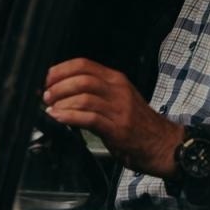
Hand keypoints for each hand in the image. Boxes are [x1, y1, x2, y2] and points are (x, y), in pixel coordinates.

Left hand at [44, 58, 184, 177]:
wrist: (164, 144)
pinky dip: (69, 117)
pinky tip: (59, 119)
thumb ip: (97, 91)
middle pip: (82, 79)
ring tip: (50, 109)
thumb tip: (62, 90)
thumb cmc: (139, 124)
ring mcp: (120, 109)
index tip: (45, 79)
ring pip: (84, 97)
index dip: (60, 70)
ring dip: (61, 103)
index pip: (84, 65)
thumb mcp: (120, 98)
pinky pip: (89, 118)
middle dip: (57, 87)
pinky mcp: (118, 128)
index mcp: (118, 80)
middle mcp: (119, 91)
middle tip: (45, 96)